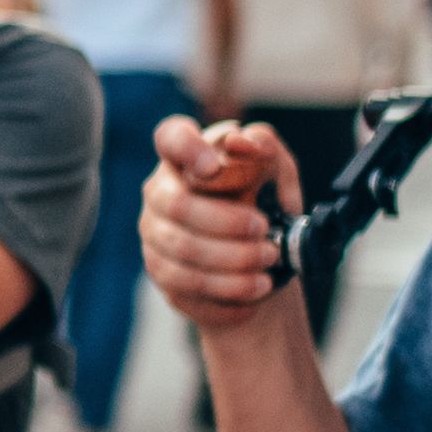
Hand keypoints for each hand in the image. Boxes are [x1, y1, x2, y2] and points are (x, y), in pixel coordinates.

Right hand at [140, 116, 304, 333]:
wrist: (261, 259)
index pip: (171, 138)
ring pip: (183, 251)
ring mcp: (155, 234)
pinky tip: (255, 291)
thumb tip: (242, 141)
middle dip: (228, 223)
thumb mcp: (276, 172)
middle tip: (266, 234)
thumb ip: (265, 147)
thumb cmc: (264, 203)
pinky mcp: (161, 273)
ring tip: (267, 266)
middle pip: (178, 205)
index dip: (187, 149)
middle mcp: (161, 192)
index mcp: (188, 158)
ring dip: (233, 262)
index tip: (213, 168)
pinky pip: (187, 287)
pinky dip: (227, 293)